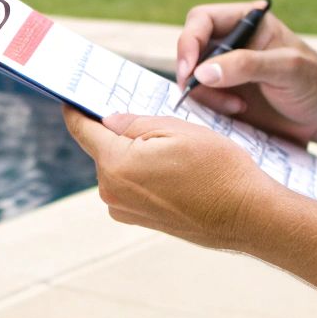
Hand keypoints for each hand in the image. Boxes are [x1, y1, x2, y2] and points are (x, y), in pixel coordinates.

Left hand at [63, 107, 287, 251]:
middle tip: (148, 120)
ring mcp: (125, 210)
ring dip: (136, 154)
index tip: (68, 97)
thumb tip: (108, 121)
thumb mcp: (176, 130)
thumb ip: (134, 123)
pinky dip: (145, 173)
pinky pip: (133, 186)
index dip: (75, 110)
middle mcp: (112, 191)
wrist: (249, 215)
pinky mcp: (141, 220)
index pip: (81, 130)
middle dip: (119, 132)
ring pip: (120, 167)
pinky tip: (176, 170)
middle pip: (103, 149)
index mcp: (116, 164)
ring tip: (173, 149)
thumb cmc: (218, 169)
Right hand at [175, 0, 316, 144]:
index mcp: (249, 22)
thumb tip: (201, 72)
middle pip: (191, 48)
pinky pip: (201, 97)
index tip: (189, 70)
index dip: (189, 41)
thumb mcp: (287, 69)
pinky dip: (209, 106)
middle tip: (200, 92)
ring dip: (204, 94)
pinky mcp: (226, 95)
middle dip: (192, 71)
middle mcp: (233, 42)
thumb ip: (246, 65)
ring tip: (235, 106)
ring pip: (192, 76)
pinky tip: (235, 111)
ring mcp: (227, 70)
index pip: (202, 20)